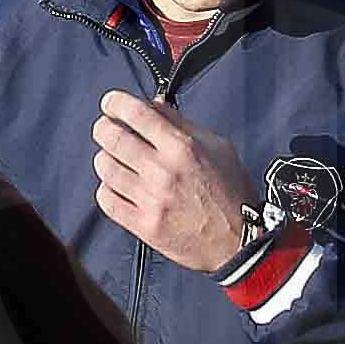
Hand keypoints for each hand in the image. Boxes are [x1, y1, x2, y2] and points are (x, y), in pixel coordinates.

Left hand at [94, 89, 262, 275]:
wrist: (240, 240)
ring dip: (105, 158)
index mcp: (183, 148)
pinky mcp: (144, 225)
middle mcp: (164, 171)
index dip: (116, 103)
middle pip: (113, 138)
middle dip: (104, 127)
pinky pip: (107, 200)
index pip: (137, 114)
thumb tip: (155, 105)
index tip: (110, 103)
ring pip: (106, 168)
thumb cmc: (232, 194)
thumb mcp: (218, 147)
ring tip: (112, 158)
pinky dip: (107, 189)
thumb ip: (182, 124)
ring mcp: (151, 200)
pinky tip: (116, 186)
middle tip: (106, 128)